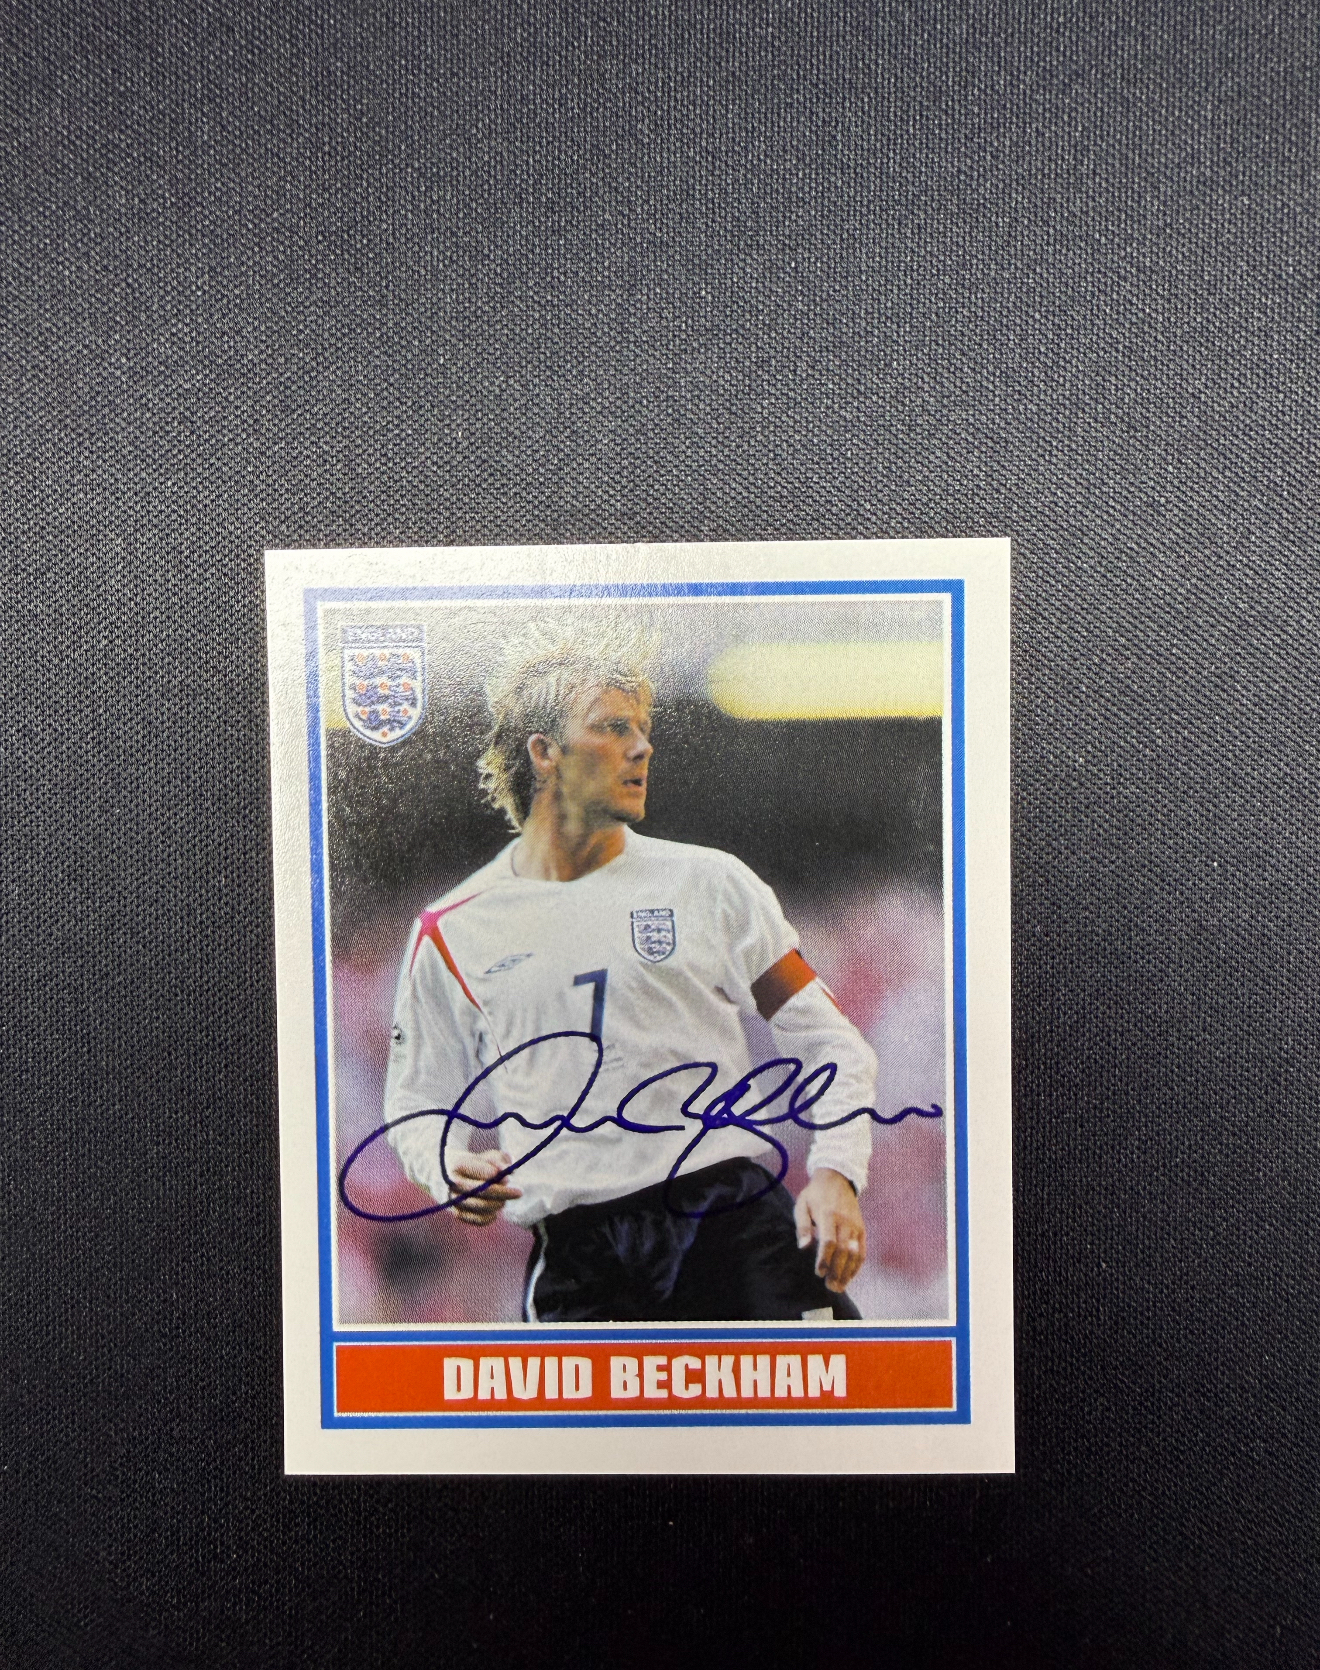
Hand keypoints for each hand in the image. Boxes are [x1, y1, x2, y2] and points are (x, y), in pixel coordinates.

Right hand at [449, 1149, 521, 1226]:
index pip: (472, 1168)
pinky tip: (496, 1208)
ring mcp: (454, 1200)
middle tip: (520, 1192)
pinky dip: (492, 1216)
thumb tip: (505, 1170)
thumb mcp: (490, 1157)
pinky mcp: (459, 1214)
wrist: (462, 1177)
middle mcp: (452, 1183)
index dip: (490, 1173)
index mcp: (457, 1164)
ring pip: (481, 1206)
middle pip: (479, 1190)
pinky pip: (479, 1219)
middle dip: (502, 1192)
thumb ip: (500, 1159)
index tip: (507, 1177)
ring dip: (499, 1203)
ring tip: (505, 1199)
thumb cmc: (481, 1164)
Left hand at [793, 1168, 865, 1292]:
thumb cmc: (815, 1195)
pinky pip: (862, 1251)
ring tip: (839, 1287)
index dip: (825, 1259)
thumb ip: (803, 1226)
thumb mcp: (802, 1205)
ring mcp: (855, 1226)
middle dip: (837, 1271)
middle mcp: (844, 1221)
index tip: (819, 1273)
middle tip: (830, 1287)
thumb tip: (804, 1247)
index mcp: (828, 1214)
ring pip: (855, 1253)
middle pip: (844, 1250)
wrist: (837, 1179)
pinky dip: (857, 1266)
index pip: (829, 1241)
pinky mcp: (861, 1229)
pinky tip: (850, 1277)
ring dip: (848, 1273)